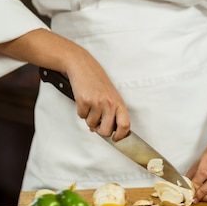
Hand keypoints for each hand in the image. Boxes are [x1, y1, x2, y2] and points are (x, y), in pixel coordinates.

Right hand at [0, 29, 130, 139]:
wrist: (83, 66)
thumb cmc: (98, 82)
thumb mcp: (110, 96)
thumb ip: (111, 113)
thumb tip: (105, 130)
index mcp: (119, 103)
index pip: (125, 125)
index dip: (121, 136)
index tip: (116, 139)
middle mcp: (110, 103)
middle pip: (107, 131)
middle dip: (100, 131)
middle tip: (97, 125)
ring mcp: (97, 103)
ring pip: (92, 125)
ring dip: (89, 119)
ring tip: (90, 107)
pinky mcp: (84, 101)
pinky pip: (81, 116)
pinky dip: (81, 112)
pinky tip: (83, 101)